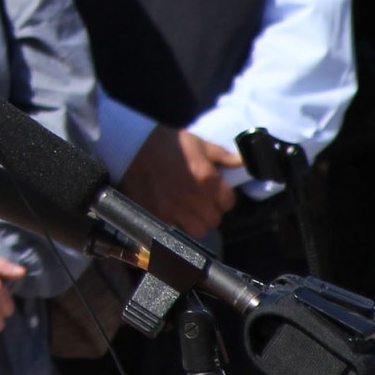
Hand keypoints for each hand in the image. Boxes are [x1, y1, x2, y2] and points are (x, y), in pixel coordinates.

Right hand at [118, 124, 239, 234]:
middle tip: (201, 203)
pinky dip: (176, 225)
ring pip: (197, 231)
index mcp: (207, 179)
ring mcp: (174, 209)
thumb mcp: (198, 143)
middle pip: (214, 220)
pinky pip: (175, 231)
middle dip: (210, 212)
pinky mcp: (156, 215)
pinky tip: (172, 213)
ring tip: (187, 212)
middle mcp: (193, 198)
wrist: (131, 146)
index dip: (224, 199)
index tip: (215, 195)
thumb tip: (243, 163)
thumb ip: (223, 156)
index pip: (228, 203)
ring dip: (195, 223)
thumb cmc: (166, 143)